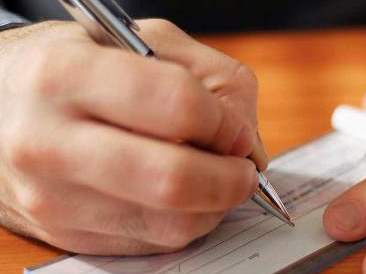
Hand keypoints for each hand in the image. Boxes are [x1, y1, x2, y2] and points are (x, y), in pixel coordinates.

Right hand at [0, 19, 267, 254]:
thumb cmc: (69, 69)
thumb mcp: (135, 41)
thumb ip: (208, 77)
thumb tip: (245, 142)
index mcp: (66, 76)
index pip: (177, 106)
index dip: (224, 122)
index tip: (233, 129)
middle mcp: (51, 143)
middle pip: (173, 179)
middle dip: (231, 179)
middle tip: (242, 169)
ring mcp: (54, 199)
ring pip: (170, 223)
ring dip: (213, 205)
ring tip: (212, 178)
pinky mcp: (68, 235)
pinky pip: (153, 242)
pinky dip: (184, 221)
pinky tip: (178, 194)